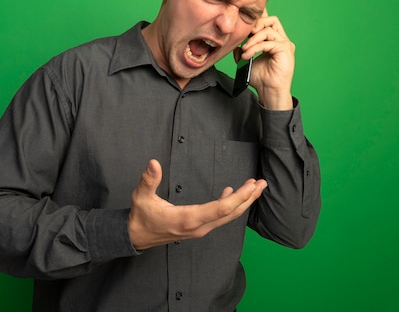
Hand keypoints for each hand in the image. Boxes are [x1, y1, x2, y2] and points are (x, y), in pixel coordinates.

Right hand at [128, 159, 267, 249]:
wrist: (136, 236)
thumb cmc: (141, 217)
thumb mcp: (141, 196)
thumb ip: (148, 180)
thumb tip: (153, 163)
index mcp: (188, 219)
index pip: (221, 209)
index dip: (239, 198)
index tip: (252, 186)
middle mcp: (199, 226)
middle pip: (230, 213)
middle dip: (248, 198)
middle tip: (262, 183)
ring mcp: (200, 228)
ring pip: (227, 216)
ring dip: (242, 202)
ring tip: (254, 187)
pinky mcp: (198, 227)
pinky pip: (219, 217)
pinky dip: (230, 205)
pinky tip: (231, 192)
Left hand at [237, 9, 294, 109]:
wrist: (268, 92)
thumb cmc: (261, 79)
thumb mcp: (247, 60)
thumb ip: (243, 49)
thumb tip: (236, 42)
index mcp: (274, 40)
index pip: (268, 22)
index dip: (258, 18)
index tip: (244, 21)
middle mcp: (281, 40)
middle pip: (272, 20)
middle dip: (256, 24)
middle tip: (245, 35)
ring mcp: (285, 44)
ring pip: (268, 30)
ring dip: (252, 39)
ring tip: (244, 50)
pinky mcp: (285, 49)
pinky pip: (268, 42)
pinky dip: (255, 47)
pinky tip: (247, 55)